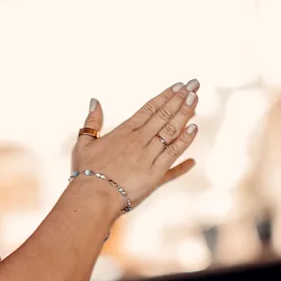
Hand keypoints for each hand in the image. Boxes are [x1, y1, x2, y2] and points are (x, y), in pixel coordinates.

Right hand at [69, 79, 199, 211]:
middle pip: (163, 115)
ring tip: (196, 99)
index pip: (149, 108)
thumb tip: (94, 101)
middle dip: (180, 98)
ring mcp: (148, 156)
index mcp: (123, 131)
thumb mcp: (84, 143)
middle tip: (194, 84)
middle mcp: (138, 140)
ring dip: (185, 114)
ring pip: (171, 130)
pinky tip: (194, 130)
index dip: (165, 95)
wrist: (93, 196)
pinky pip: (174, 154)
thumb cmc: (86, 172)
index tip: (179, 85)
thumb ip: (92, 122)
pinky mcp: (156, 173)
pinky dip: (185, 142)